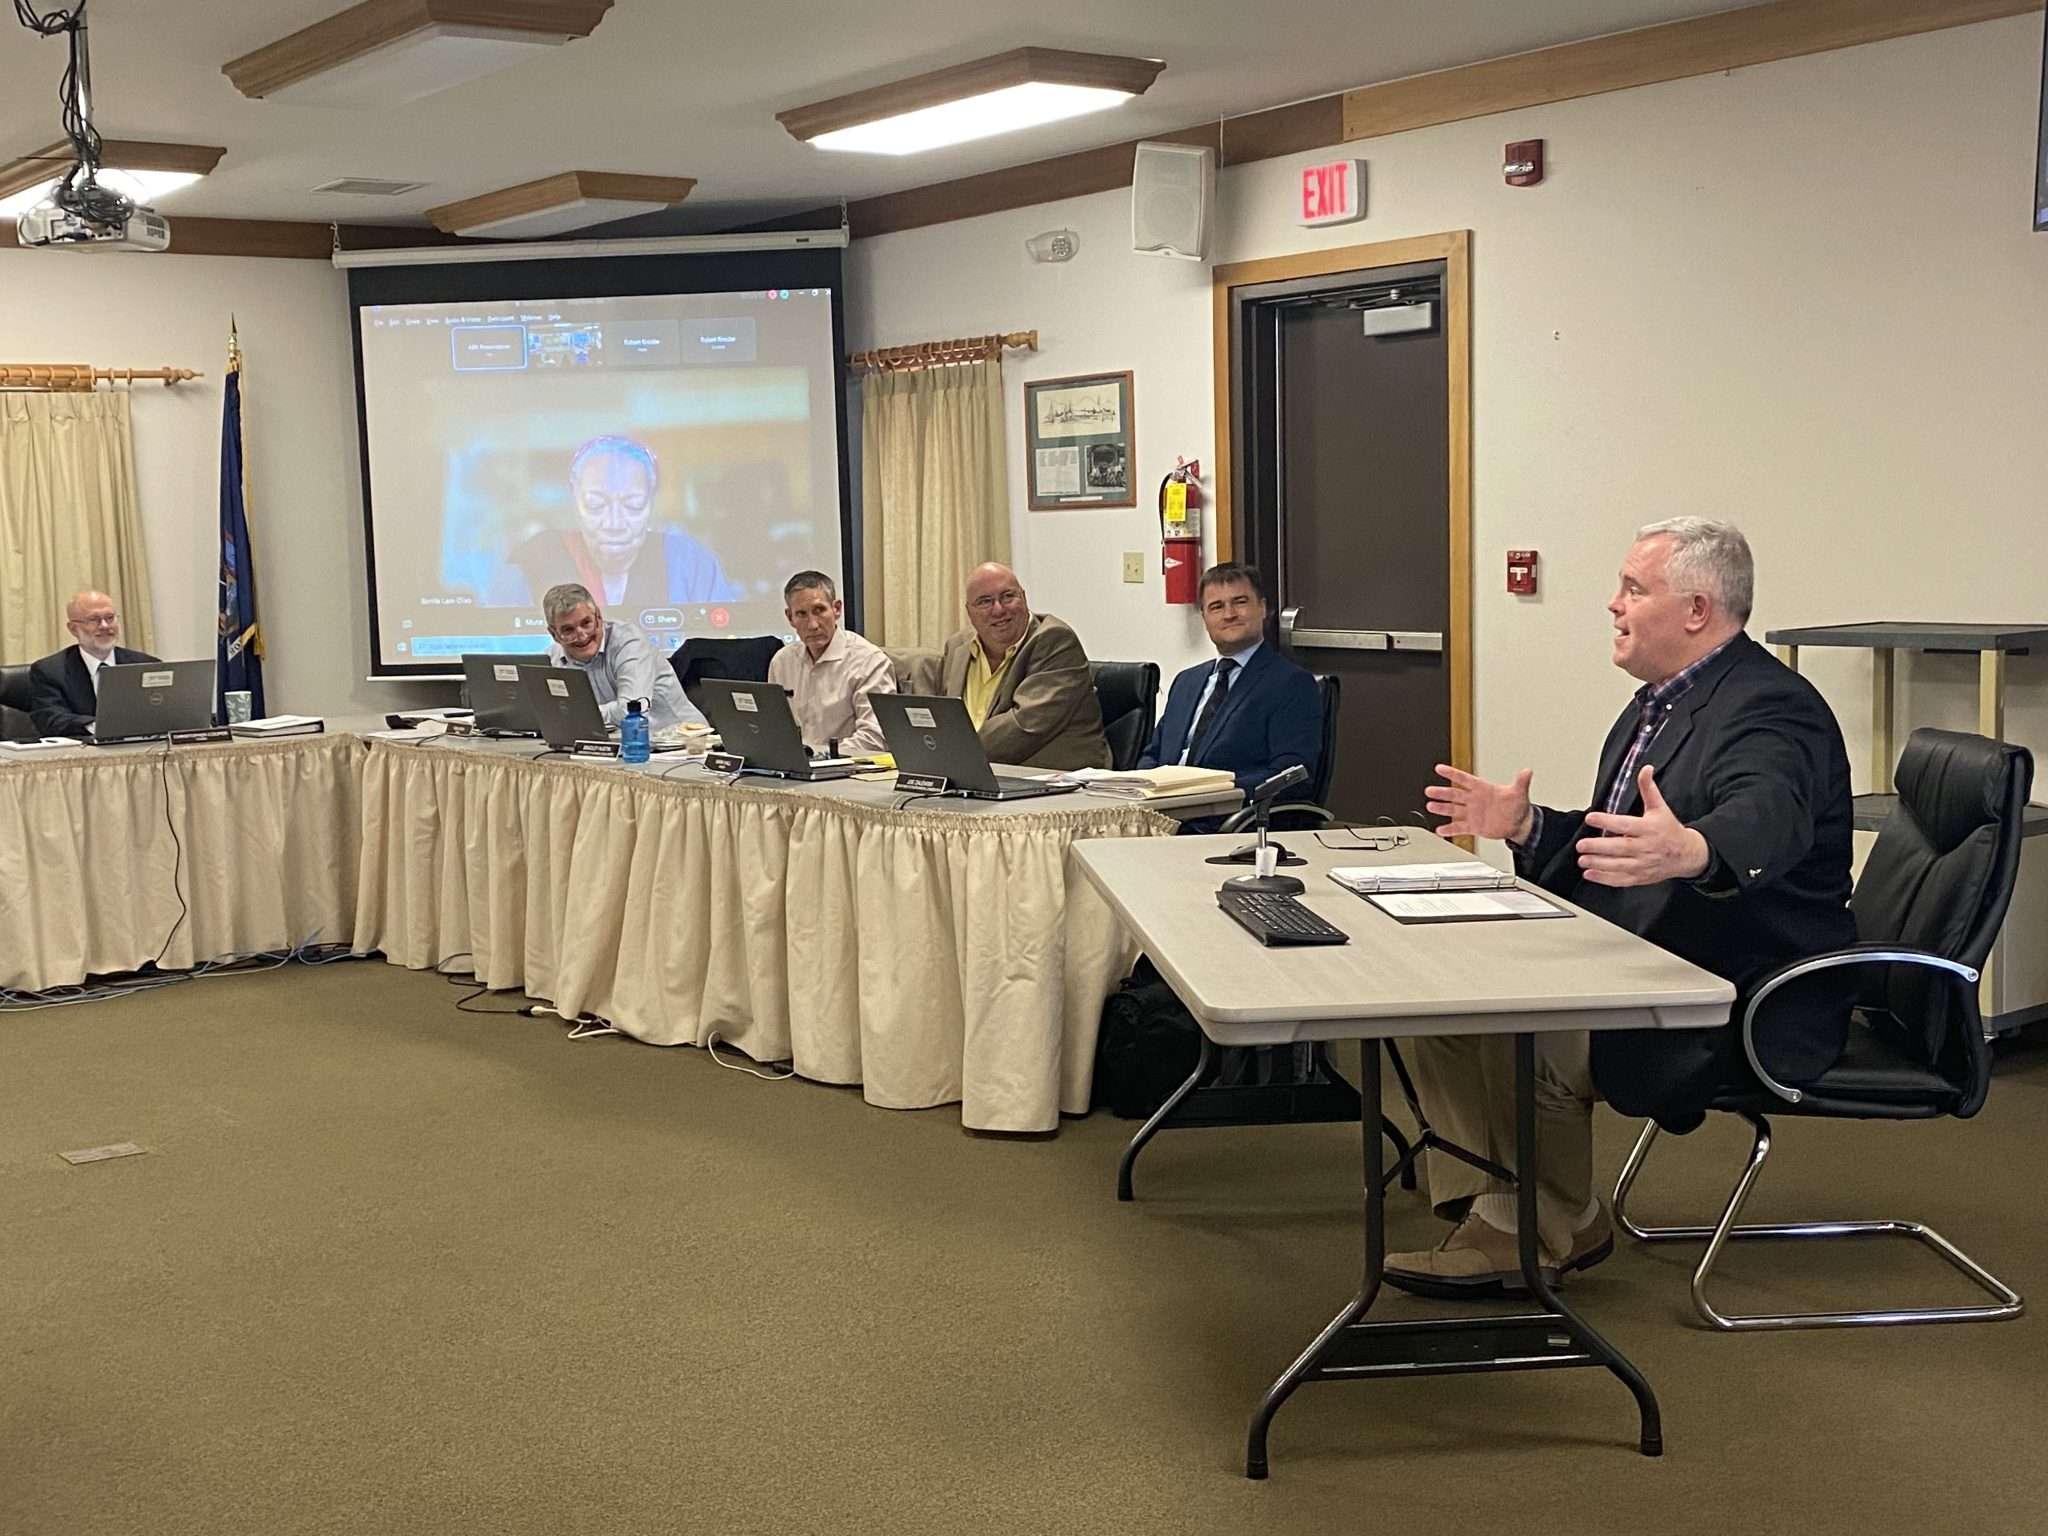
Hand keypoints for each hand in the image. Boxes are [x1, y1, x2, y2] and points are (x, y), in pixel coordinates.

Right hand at [1424, 763, 1533, 842]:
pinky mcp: (1473, 826)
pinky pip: (1459, 827)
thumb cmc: (1517, 806)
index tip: (1440, 769)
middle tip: (1430, 791)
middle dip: (1442, 793)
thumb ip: (1521, 782)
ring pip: (1453, 810)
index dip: (1452, 774)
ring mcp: (1472, 813)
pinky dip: (1450, 829)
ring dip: (1442, 808)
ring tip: (1430, 806)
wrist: (1518, 824)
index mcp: (1482, 789)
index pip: (1464, 779)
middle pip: (1454, 794)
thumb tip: (1527, 771)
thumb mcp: (1519, 793)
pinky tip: (1440, 830)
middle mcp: (1474, 800)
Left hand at [1577, 765, 1709, 885]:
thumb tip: (1645, 769)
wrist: (1687, 854)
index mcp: (1649, 829)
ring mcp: (1643, 864)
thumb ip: (1648, 789)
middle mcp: (1646, 847)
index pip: (1625, 824)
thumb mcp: (1660, 807)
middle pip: (1620, 848)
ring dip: (1599, 864)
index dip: (1607, 821)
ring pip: (1619, 865)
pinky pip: (1621, 880)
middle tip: (1581, 845)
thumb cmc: (1670, 830)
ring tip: (1582, 859)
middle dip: (1599, 847)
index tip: (1590, 817)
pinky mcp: (1640, 877)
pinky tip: (1590, 874)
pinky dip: (1605, 879)